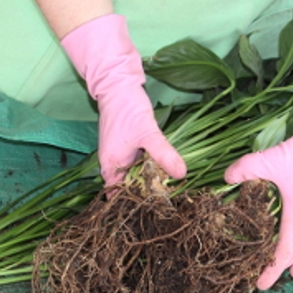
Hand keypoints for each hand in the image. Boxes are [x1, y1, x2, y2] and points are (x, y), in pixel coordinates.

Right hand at [61, 14, 185, 186]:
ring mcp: (122, 155)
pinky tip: (168, 170)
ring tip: (173, 190)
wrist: (118, 84)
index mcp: (110, 167)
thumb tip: (182, 174)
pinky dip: (152, 167)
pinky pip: (142, 163)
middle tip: (172, 200)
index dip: (136, 203)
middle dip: (148, 193)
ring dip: (152, 180)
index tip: (157, 208)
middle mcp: (114, 165)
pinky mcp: (131, 147)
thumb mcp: (147, 133)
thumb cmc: (127, 109)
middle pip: (131, 187)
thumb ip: (163, 154)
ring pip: (138, 175)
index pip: (121, 196)